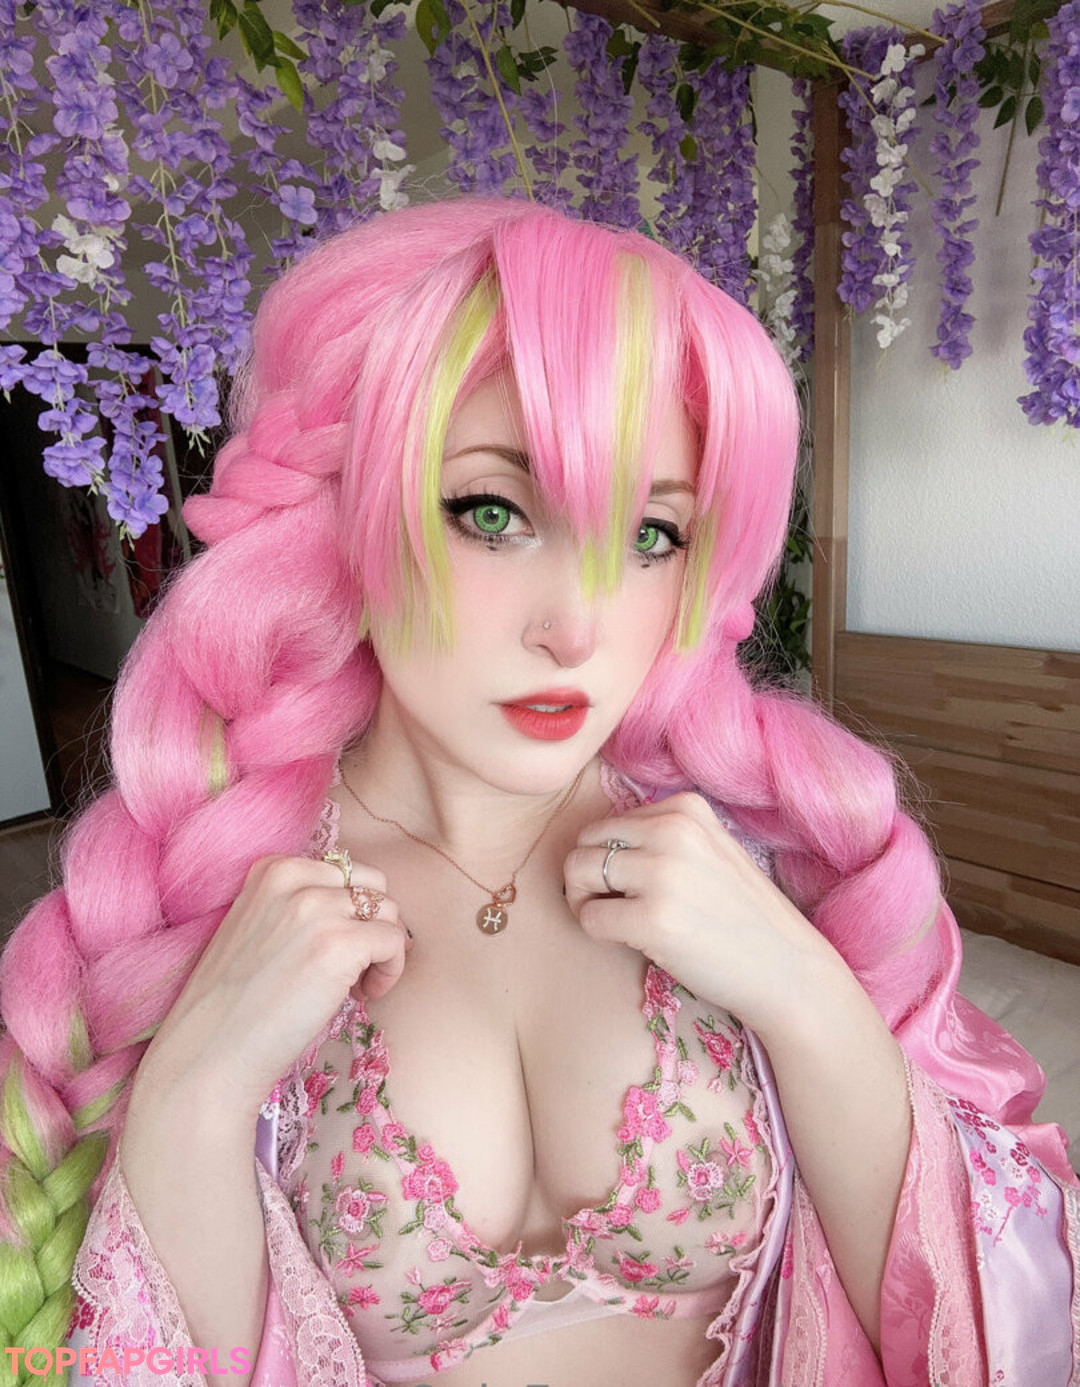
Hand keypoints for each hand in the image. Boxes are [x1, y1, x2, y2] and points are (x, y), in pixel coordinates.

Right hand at [132, 854, 412, 1116]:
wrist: (207, 1054)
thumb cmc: (235, 1004)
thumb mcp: (258, 927)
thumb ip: (299, 906)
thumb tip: (364, 908)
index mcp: (272, 869)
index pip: (343, 871)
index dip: (348, 913)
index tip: (330, 950)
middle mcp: (295, 878)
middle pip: (373, 885)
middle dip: (371, 924)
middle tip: (349, 969)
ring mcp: (318, 908)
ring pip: (389, 912)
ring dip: (382, 950)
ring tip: (352, 986)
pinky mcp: (341, 944)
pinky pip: (395, 942)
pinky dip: (390, 971)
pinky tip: (361, 996)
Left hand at [562, 792, 838, 1030]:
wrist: (786, 969)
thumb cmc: (741, 915)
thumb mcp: (710, 850)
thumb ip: (662, 836)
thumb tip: (594, 843)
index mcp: (686, 808)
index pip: (608, 823)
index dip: (608, 858)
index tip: (632, 887)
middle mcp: (673, 830)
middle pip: (585, 841)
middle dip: (585, 876)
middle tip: (611, 907)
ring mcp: (663, 873)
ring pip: (576, 871)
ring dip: (583, 901)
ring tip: (616, 922)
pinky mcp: (654, 919)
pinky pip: (589, 917)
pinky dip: (596, 932)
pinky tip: (629, 941)